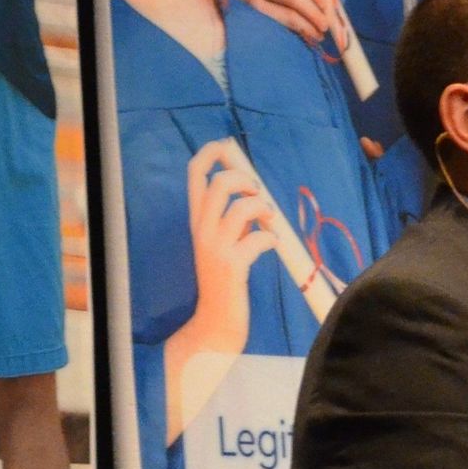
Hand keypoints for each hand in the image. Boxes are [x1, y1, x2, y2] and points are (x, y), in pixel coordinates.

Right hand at [184, 138, 284, 353]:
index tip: (228, 147)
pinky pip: (260, 238)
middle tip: (259, 196)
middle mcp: (201, 230)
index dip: (211, 154)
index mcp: (197, 221)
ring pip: (242, 206)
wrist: (215, 322)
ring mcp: (215, 248)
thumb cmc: (225, 280)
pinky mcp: (232, 266)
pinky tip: (272, 246)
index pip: (195, 175)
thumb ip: (232, 219)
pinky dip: (272, 238)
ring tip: (269, 224)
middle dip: (246, 180)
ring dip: (264, 209)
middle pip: (220, 183)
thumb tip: (255, 194)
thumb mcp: (223, 243)